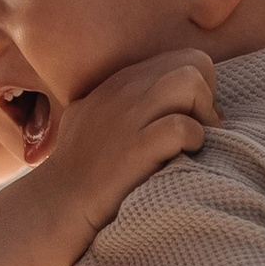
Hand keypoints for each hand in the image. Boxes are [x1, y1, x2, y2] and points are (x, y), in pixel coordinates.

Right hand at [37, 54, 215, 241]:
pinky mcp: (135, 148)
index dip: (197, 88)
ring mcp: (128, 117)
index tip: (191, 121)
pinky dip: (194, 141)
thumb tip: (157, 102)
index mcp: (118, 83)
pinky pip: (183, 126)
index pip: (180, 59)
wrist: (56, 206)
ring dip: (205, 114)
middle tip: (200, 131)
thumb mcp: (89, 119)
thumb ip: (117, 102)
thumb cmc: (79, 172)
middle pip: (193, 62)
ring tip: (195, 143)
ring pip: (190, 82)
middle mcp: (124, 91)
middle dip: (208, 96)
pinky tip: (184, 158)